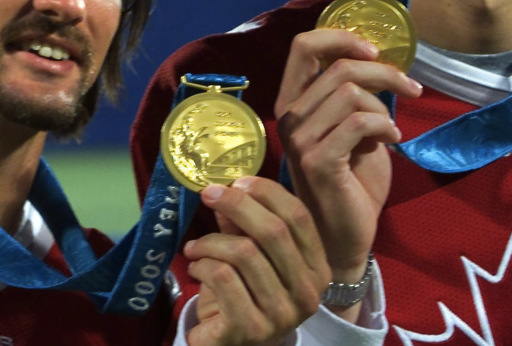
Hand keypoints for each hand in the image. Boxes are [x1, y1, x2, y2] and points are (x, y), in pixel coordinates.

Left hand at [183, 177, 330, 345]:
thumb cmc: (244, 294)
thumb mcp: (252, 254)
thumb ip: (245, 223)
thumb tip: (227, 186)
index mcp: (316, 268)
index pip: (298, 217)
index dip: (267, 192)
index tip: (237, 181)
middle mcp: (307, 293)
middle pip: (273, 231)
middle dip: (236, 204)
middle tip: (208, 194)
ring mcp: (282, 314)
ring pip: (244, 252)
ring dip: (210, 241)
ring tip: (195, 246)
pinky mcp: (250, 329)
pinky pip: (222, 276)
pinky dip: (202, 264)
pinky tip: (195, 266)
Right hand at [275, 29, 422, 301]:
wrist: (345, 236)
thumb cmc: (351, 181)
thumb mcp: (354, 129)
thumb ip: (355, 97)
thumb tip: (378, 61)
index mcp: (292, 101)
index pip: (303, 47)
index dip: (340, 37)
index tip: (374, 51)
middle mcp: (288, 115)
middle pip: (338, 67)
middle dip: (383, 72)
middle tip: (411, 88)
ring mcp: (299, 139)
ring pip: (350, 92)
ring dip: (384, 106)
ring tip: (392, 129)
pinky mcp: (317, 161)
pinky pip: (359, 122)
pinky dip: (385, 126)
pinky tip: (392, 140)